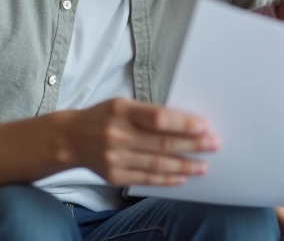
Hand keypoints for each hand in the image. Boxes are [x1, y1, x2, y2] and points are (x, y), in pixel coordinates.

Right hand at [62, 97, 219, 186]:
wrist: (69, 139)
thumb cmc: (103, 117)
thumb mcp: (123, 104)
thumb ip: (149, 113)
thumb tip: (185, 123)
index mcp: (122, 111)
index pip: (158, 118)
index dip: (184, 124)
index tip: (205, 126)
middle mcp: (118, 135)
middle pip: (162, 143)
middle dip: (193, 145)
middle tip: (214, 145)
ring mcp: (115, 157)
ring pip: (157, 164)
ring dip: (184, 166)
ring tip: (204, 166)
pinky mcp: (114, 175)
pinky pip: (145, 179)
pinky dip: (165, 179)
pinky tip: (181, 177)